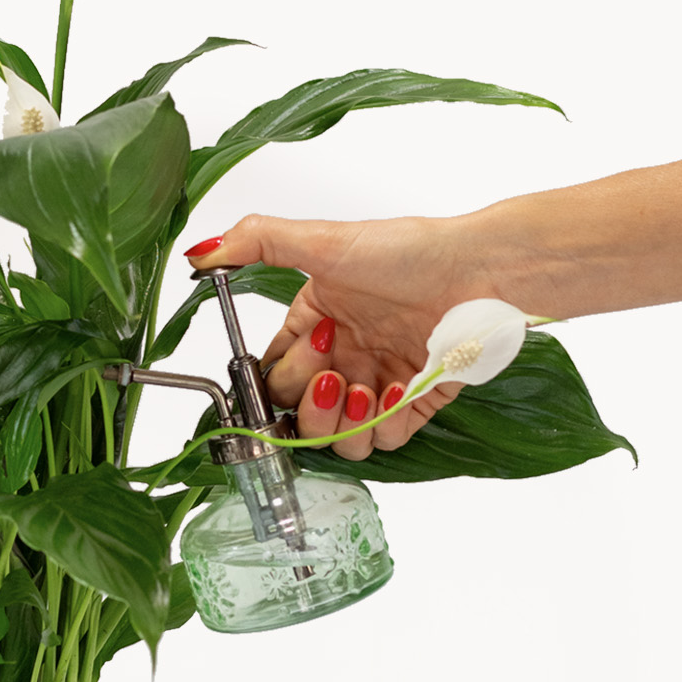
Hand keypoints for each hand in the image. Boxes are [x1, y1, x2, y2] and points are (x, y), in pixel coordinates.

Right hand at [184, 213, 490, 456]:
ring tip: (363, 389)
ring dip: (340, 423)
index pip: (273, 372)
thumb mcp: (324, 241)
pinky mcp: (417, 403)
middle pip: (298, 412)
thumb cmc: (410, 252)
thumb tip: (200, 252)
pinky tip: (396, 391)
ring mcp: (379, 383)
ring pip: (337, 439)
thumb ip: (257, 242)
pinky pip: (385, 440)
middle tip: (333, 372)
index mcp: (316, 322)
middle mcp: (345, 357)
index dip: (276, 378)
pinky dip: (384, 426)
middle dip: (308, 401)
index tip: (294, 361)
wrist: (480, 271)